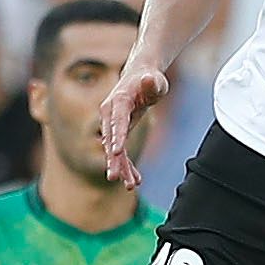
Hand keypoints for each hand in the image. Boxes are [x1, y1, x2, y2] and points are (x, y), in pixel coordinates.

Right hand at [95, 58, 171, 185]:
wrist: (140, 78)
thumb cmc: (149, 79)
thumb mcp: (154, 80)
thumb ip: (151, 82)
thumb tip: (148, 79)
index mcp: (118, 101)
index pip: (117, 121)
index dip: (117, 136)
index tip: (116, 152)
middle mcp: (110, 114)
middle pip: (111, 140)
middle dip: (113, 159)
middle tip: (114, 177)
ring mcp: (112, 124)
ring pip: (114, 150)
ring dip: (121, 168)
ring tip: (130, 185)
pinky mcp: (118, 132)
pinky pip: (120, 152)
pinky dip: (127, 166)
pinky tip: (135, 180)